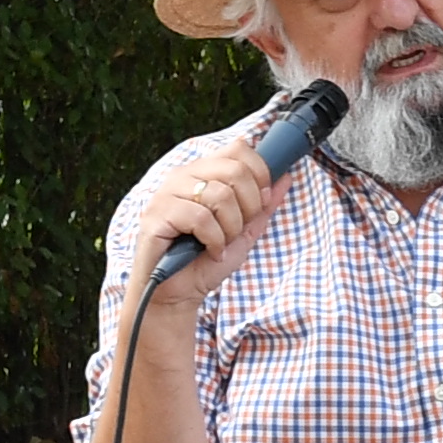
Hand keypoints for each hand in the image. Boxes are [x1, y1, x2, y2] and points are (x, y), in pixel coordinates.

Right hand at [127, 133, 286, 303]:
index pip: (239, 149)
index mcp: (203, 173)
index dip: (260, 174)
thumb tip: (286, 177)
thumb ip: (263, 205)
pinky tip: (209, 251)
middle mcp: (183, 176)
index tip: (260, 202)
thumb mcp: (245, 232)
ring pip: (220, 195)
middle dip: (249, 206)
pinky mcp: (156, 215)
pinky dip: (214, 240)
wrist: (178, 294)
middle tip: (238, 229)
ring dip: (230, 228)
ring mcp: (167, 193)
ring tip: (220, 244)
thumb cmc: (206, 262)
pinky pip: (200, 217)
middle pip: (235, 170)